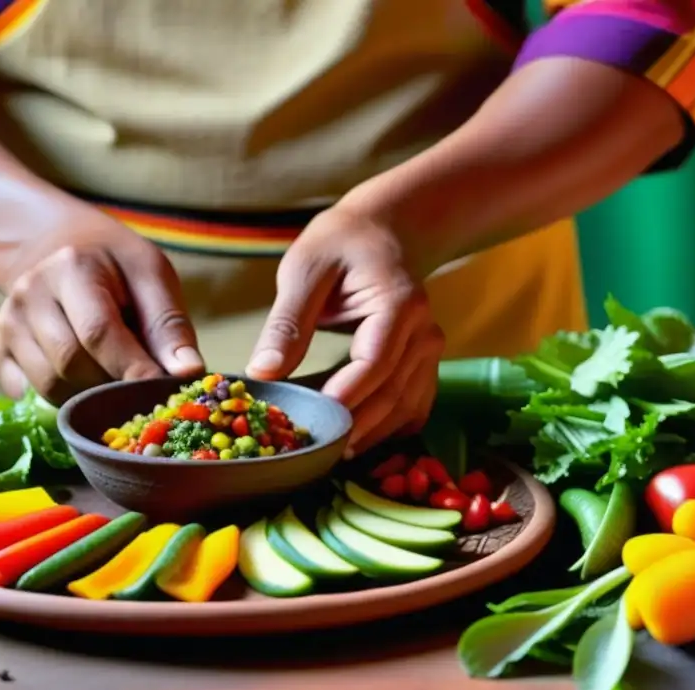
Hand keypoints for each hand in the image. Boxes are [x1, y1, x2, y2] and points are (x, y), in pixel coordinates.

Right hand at [0, 198, 204, 402]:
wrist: (58, 248)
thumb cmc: (115, 266)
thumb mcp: (151, 275)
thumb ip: (169, 324)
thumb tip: (189, 372)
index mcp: (72, 267)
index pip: (98, 332)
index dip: (131, 369)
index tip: (160, 393)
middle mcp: (30, 293)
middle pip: (69, 363)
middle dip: (110, 385)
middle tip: (140, 391)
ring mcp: (9, 321)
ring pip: (47, 384)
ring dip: (86, 396)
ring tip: (112, 382)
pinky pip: (27, 393)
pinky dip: (59, 400)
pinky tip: (81, 385)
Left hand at [246, 203, 443, 456]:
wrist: (383, 231)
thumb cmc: (339, 245)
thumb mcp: (304, 270)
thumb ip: (287, 323)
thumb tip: (264, 374)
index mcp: (399, 304)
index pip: (374, 363)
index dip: (343, 399)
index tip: (310, 422)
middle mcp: (425, 332)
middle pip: (391, 395)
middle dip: (350, 427)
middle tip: (307, 451)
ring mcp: (431, 352)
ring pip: (403, 410)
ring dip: (366, 436)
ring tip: (322, 454)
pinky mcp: (425, 367)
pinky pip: (411, 410)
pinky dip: (384, 431)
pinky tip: (351, 442)